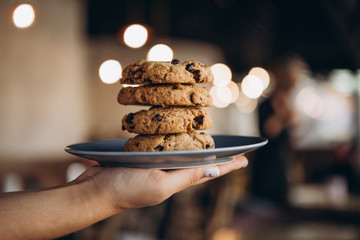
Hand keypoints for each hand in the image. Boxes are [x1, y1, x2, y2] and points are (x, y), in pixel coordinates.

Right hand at [76, 155, 247, 211]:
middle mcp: (168, 175)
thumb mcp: (160, 184)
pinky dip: (171, 143)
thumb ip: (185, 177)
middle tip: (231, 149)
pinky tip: (175, 136)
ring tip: (210, 142)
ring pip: (180, 155)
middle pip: (198, 164)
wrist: (93, 191)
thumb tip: (214, 171)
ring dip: (196, 149)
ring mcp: (154, 168)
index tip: (245, 159)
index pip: (208, 174)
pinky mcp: (141, 160)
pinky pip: (160, 149)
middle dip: (215, 157)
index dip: (227, 166)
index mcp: (176, 182)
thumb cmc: (126, 189)